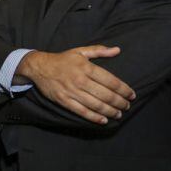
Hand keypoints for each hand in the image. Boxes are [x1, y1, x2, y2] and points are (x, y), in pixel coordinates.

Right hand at [20, 45, 135, 124]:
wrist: (39, 67)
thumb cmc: (62, 59)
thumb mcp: (80, 51)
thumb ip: (99, 51)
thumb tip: (117, 50)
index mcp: (86, 67)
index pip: (111, 81)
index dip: (124, 90)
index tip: (131, 94)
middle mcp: (80, 80)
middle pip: (106, 95)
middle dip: (120, 102)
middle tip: (127, 106)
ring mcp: (72, 92)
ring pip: (96, 105)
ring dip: (110, 111)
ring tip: (119, 114)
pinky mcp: (64, 101)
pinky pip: (82, 111)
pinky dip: (94, 117)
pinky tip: (104, 120)